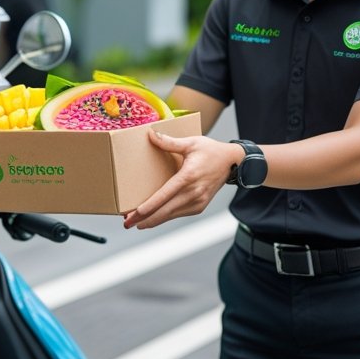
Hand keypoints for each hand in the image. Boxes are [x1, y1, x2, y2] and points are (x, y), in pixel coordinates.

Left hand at [122, 132, 238, 229]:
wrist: (233, 163)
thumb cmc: (211, 151)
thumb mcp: (191, 142)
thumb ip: (169, 142)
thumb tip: (151, 134)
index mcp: (188, 177)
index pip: (164, 195)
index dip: (149, 207)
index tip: (135, 214)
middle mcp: (193, 193)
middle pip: (164, 211)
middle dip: (144, 219)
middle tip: (127, 223)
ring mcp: (197, 202)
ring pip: (170, 215)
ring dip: (152, 220)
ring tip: (135, 223)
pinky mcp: (199, 207)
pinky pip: (178, 214)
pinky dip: (164, 217)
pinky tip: (152, 218)